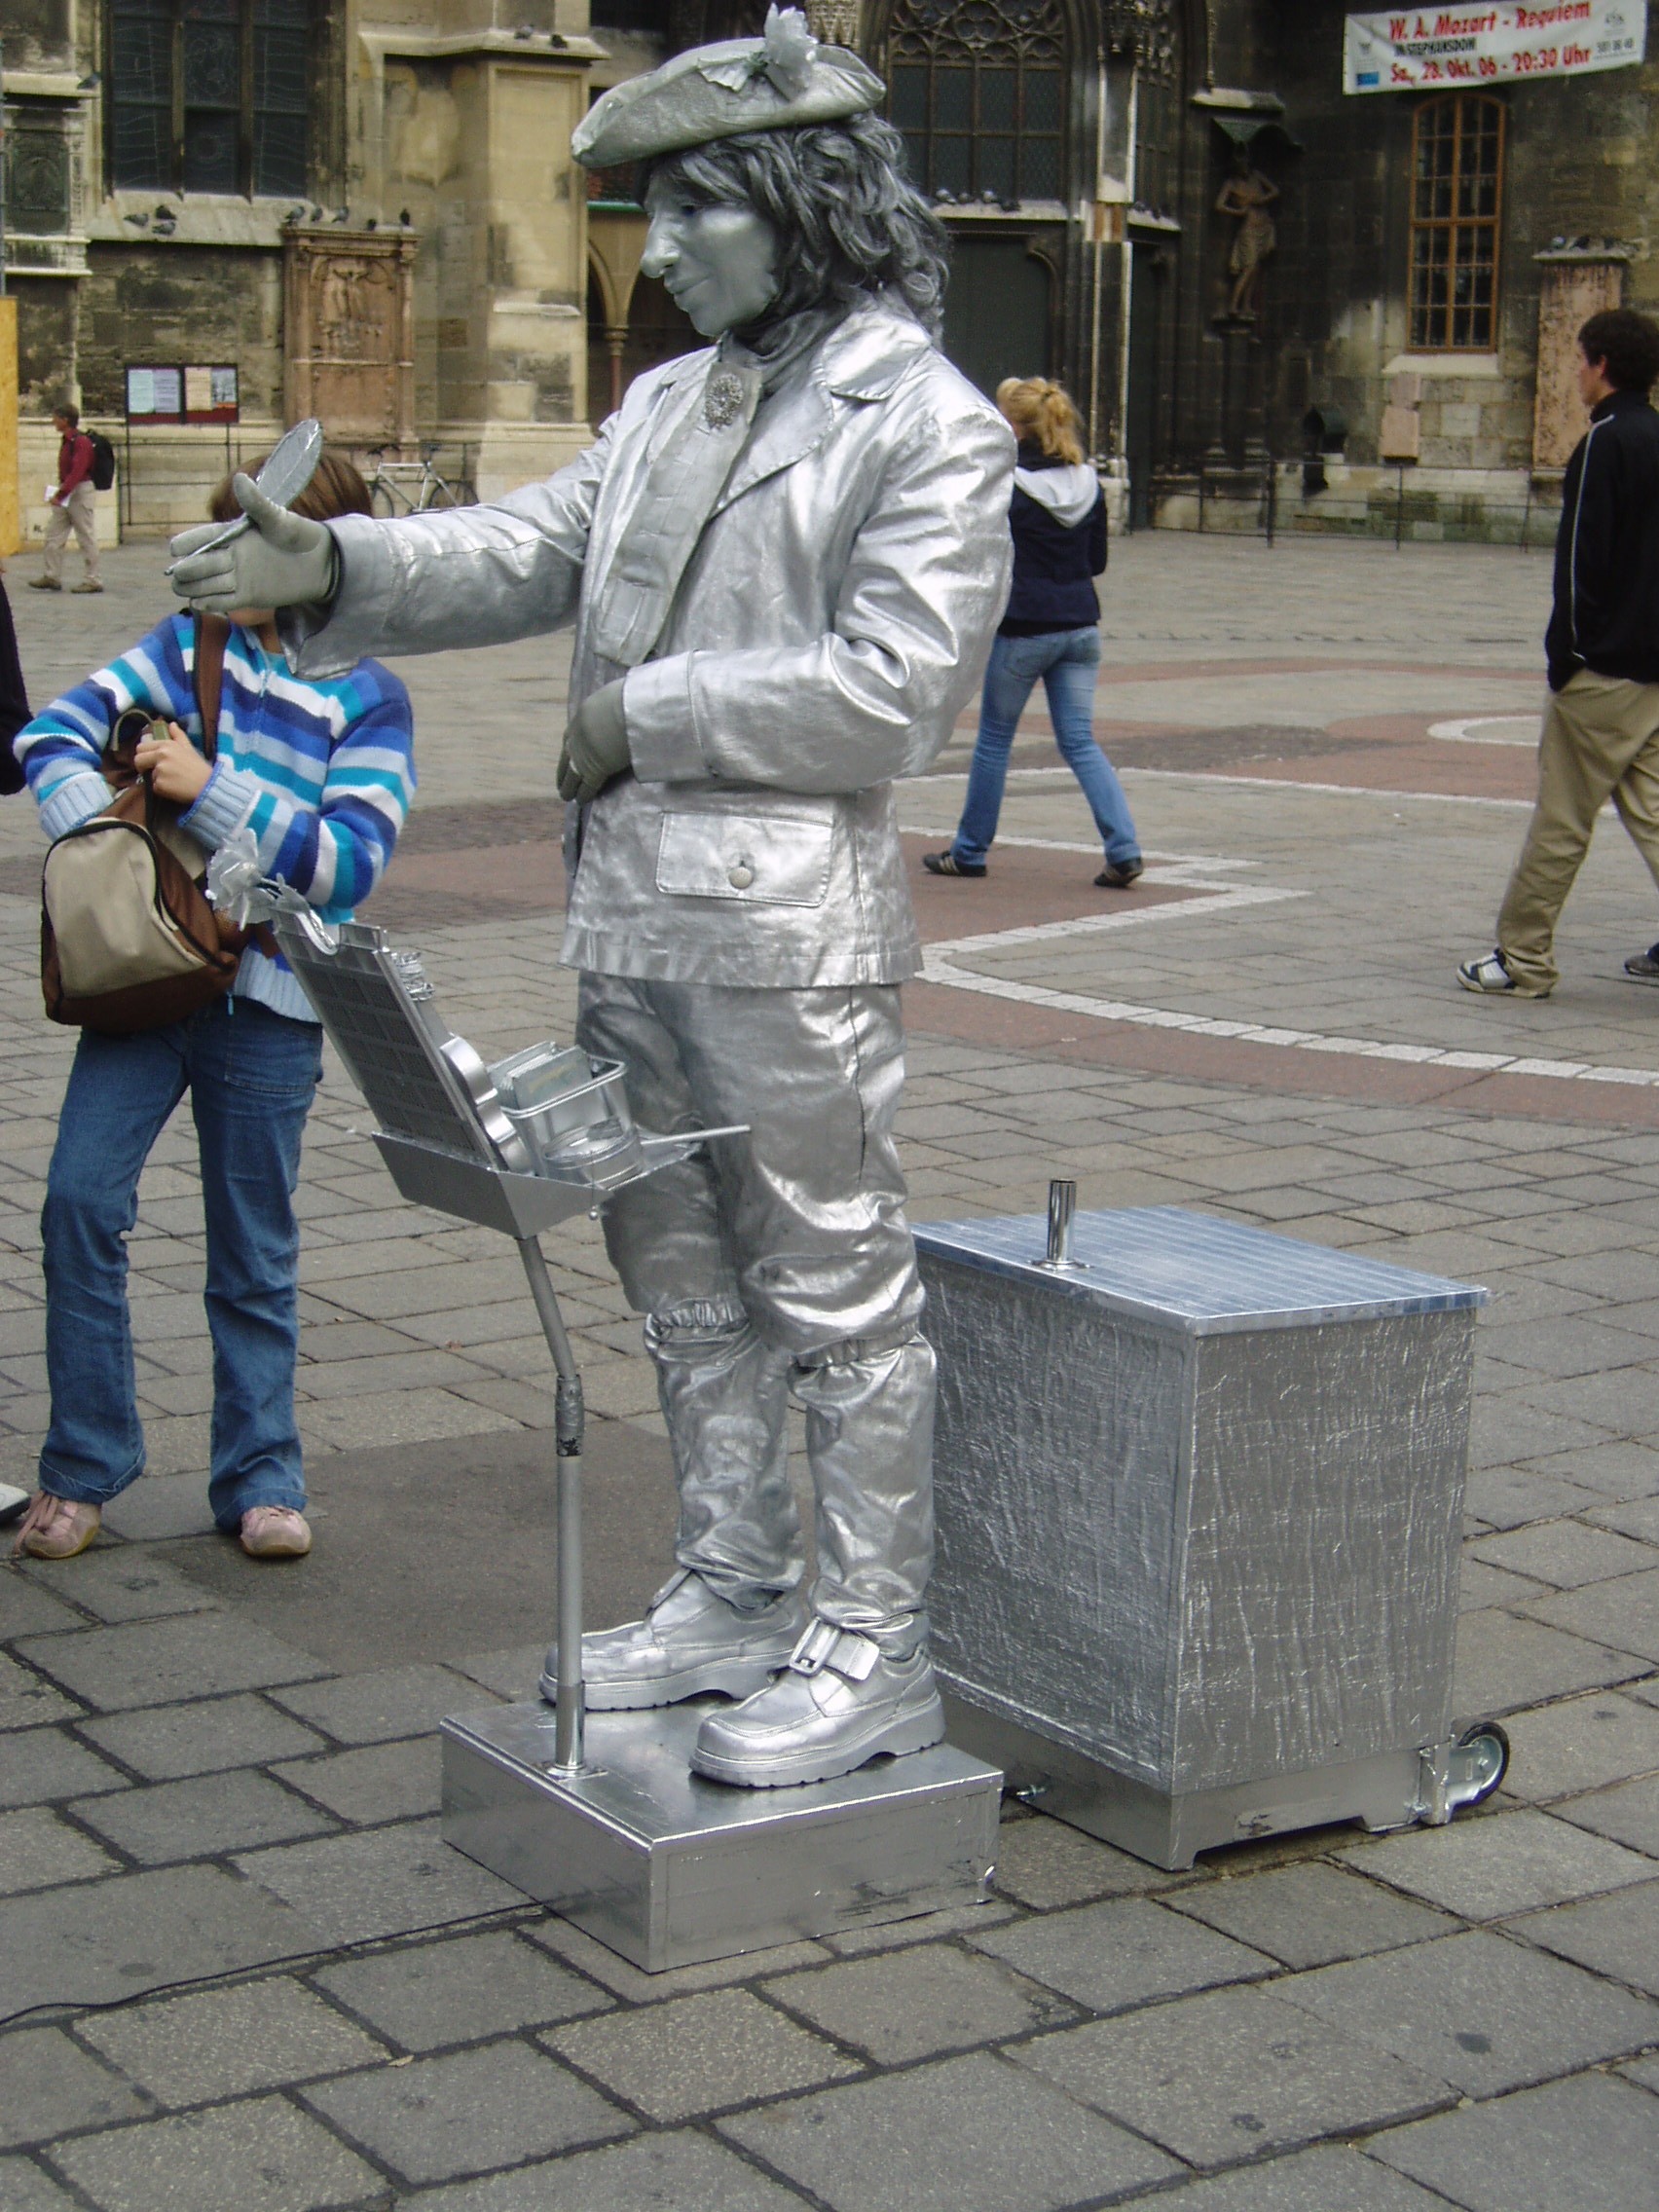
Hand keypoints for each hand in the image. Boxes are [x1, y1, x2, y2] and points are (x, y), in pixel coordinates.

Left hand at [133, 721, 212, 804]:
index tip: (150, 760)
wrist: (208, 785)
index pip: (141, 747)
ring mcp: (159, 770)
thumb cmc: (199, 767)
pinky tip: (174, 788)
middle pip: (138, 760)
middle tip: (153, 772)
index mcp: (166, 745)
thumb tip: (171, 724)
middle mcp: (161, 755)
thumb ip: (178, 735)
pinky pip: (154, 787)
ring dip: (157, 779)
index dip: (143, 754)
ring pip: (148, 775)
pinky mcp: (160, 785)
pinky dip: (162, 790)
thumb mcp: (189, 748)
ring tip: (172, 781)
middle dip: (142, 767)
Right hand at [168, 473, 336, 614]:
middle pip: (203, 563)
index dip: (189, 542)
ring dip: (194, 587)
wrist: (320, 563)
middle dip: (189, 568)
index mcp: (233, 534)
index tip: (175, 548)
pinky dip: (211, 602)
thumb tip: (240, 478)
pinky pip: (225, 600)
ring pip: (209, 583)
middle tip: (177, 573)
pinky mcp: (248, 596)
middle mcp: (231, 555)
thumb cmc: (298, 534)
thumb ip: (257, 503)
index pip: (204, 537)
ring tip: (180, 589)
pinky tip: (197, 604)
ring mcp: (238, 576)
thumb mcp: (277, 518)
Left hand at [556, 680, 631, 803]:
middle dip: (563, 771)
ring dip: (568, 787)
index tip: (568, 753)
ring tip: (566, 796)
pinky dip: (584, 794)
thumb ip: (611, 704)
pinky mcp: (594, 772)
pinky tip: (581, 801)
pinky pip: (587, 786)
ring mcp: (583, 757)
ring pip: (572, 776)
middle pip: (566, 759)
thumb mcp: (611, 696)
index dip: (569, 748)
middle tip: (561, 781)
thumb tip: (621, 700)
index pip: (570, 737)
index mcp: (580, 720)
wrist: (622, 714)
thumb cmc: (623, 700)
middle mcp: (576, 740)